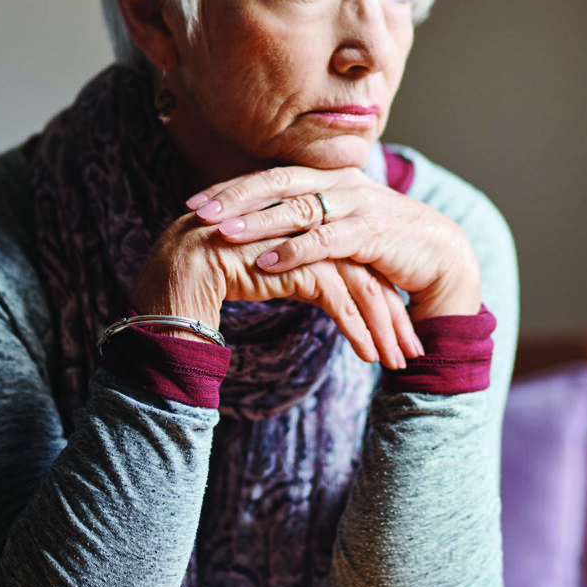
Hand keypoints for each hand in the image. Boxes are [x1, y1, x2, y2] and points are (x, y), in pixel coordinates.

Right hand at [129, 212, 420, 367]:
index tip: (399, 329)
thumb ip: (302, 272)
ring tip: (397, 361)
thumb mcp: (273, 274)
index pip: (359, 262)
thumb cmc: (217, 276)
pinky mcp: (296, 263)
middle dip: (392, 315)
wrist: (176, 275)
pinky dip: (358, 329)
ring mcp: (307, 242)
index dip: (381, 297)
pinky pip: (339, 300)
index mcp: (311, 225)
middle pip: (369, 272)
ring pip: (361, 286)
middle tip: (410, 350)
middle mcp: (314, 228)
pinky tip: (370, 356)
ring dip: (383, 327)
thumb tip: (331, 292)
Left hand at [184, 166, 481, 320]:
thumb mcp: (341, 228)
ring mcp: (358, 204)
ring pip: (297, 208)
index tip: (195, 202)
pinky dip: (293, 249)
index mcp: (330, 178)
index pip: (272, 177)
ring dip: (257, 222)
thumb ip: (307, 222)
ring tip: (222, 234)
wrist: (439, 257)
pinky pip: (325, 239)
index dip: (233, 188)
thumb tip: (258, 230)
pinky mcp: (371, 231)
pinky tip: (265, 261)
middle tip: (196, 210)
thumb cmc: (384, 245)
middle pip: (278, 183)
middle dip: (234, 197)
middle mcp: (341, 183)